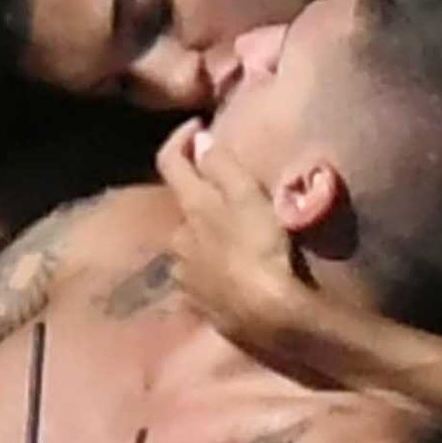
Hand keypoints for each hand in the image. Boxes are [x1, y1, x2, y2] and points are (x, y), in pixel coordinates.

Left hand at [158, 119, 314, 358]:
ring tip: (238, 238)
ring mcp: (184, 277)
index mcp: (189, 208)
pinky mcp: (198, 306)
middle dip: (201, 195)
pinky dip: (212, 269)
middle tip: (232, 193)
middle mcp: (176, 240)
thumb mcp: (249, 196)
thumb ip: (222, 164)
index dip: (180, 138)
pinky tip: (234, 274)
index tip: (200, 125)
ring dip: (207, 235)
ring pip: (190, 244)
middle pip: (183, 206)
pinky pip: (200, 278)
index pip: (170, 160)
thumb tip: (199, 140)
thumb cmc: (262, 249)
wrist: (271, 318)